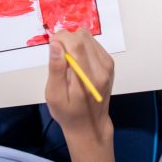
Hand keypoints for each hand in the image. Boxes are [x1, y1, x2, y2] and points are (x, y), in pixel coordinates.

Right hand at [45, 28, 113, 143]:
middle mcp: (102, 68)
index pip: (77, 44)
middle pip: (83, 37)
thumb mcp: (54, 95)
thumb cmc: (68, 113)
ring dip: (74, 42)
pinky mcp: (109, 63)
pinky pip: (94, 44)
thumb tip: (55, 44)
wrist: (90, 125)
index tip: (51, 44)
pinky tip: (76, 61)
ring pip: (89, 37)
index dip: (61, 37)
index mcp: (88, 78)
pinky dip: (82, 47)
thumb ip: (56, 68)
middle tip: (57, 54)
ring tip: (67, 60)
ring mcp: (108, 65)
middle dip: (67, 39)